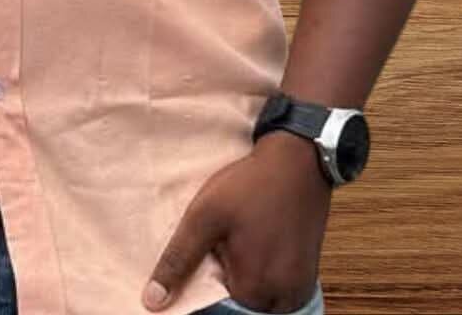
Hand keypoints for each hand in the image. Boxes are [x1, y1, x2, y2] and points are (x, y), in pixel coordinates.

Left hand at [141, 130, 331, 312]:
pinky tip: (262, 240)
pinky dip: (267, 270)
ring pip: (260, 295)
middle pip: (240, 300)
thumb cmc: (250, 186)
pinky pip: (278, 286)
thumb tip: (153, 301)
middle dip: (229, 274)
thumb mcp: (204, 215)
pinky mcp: (308, 277)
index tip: (212, 247)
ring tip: (246, 236)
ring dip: (249, 273)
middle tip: (228, 237)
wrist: (298, 162)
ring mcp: (298, 290)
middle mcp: (282, 300)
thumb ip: (179, 259)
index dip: (206, 275)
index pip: (215, 302)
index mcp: (253, 290)